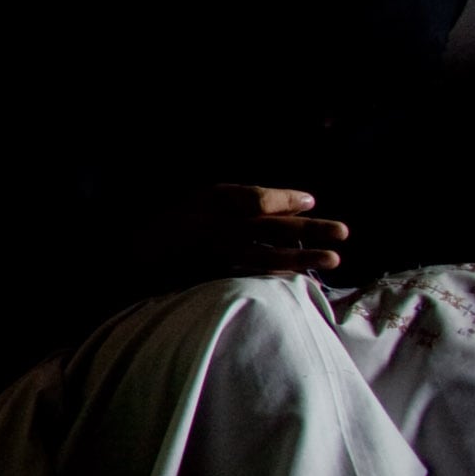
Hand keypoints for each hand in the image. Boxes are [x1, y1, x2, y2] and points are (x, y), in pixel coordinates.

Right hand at [166, 184, 347, 277]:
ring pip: (268, 254)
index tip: (310, 202)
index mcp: (211, 201)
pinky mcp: (213, 276)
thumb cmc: (170, 225)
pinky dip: (277, 275)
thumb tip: (287, 203)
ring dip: (303, 257)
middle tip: (343, 232)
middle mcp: (216, 226)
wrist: (131, 257)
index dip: (287, 200)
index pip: (257, 199)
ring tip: (333, 259)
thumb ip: (236, 199)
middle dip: (310, 229)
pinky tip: (298, 276)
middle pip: (272, 225)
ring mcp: (216, 253)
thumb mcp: (199, 200)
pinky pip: (251, 275)